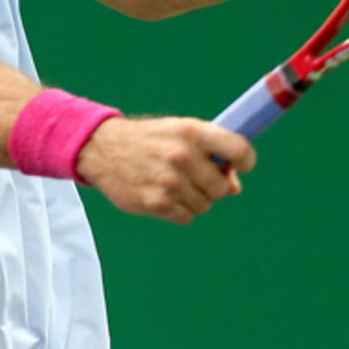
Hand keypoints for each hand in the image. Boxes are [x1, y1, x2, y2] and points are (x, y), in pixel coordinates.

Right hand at [75, 117, 256, 223]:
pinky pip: (187, 216)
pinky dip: (180, 210)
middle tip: (198, 176)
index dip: (245, 160)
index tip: (240, 165)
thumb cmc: (150, 139)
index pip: (238, 149)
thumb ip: (211, 153)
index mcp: (192, 132)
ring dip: (196, 198)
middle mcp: (182, 156)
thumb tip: (235, 187)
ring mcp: (169, 181)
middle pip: (222, 187)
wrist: (103, 148)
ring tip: (175, 183)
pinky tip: (165, 194)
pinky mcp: (156, 203)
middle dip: (214, 184)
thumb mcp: (180, 132)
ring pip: (205, 204)